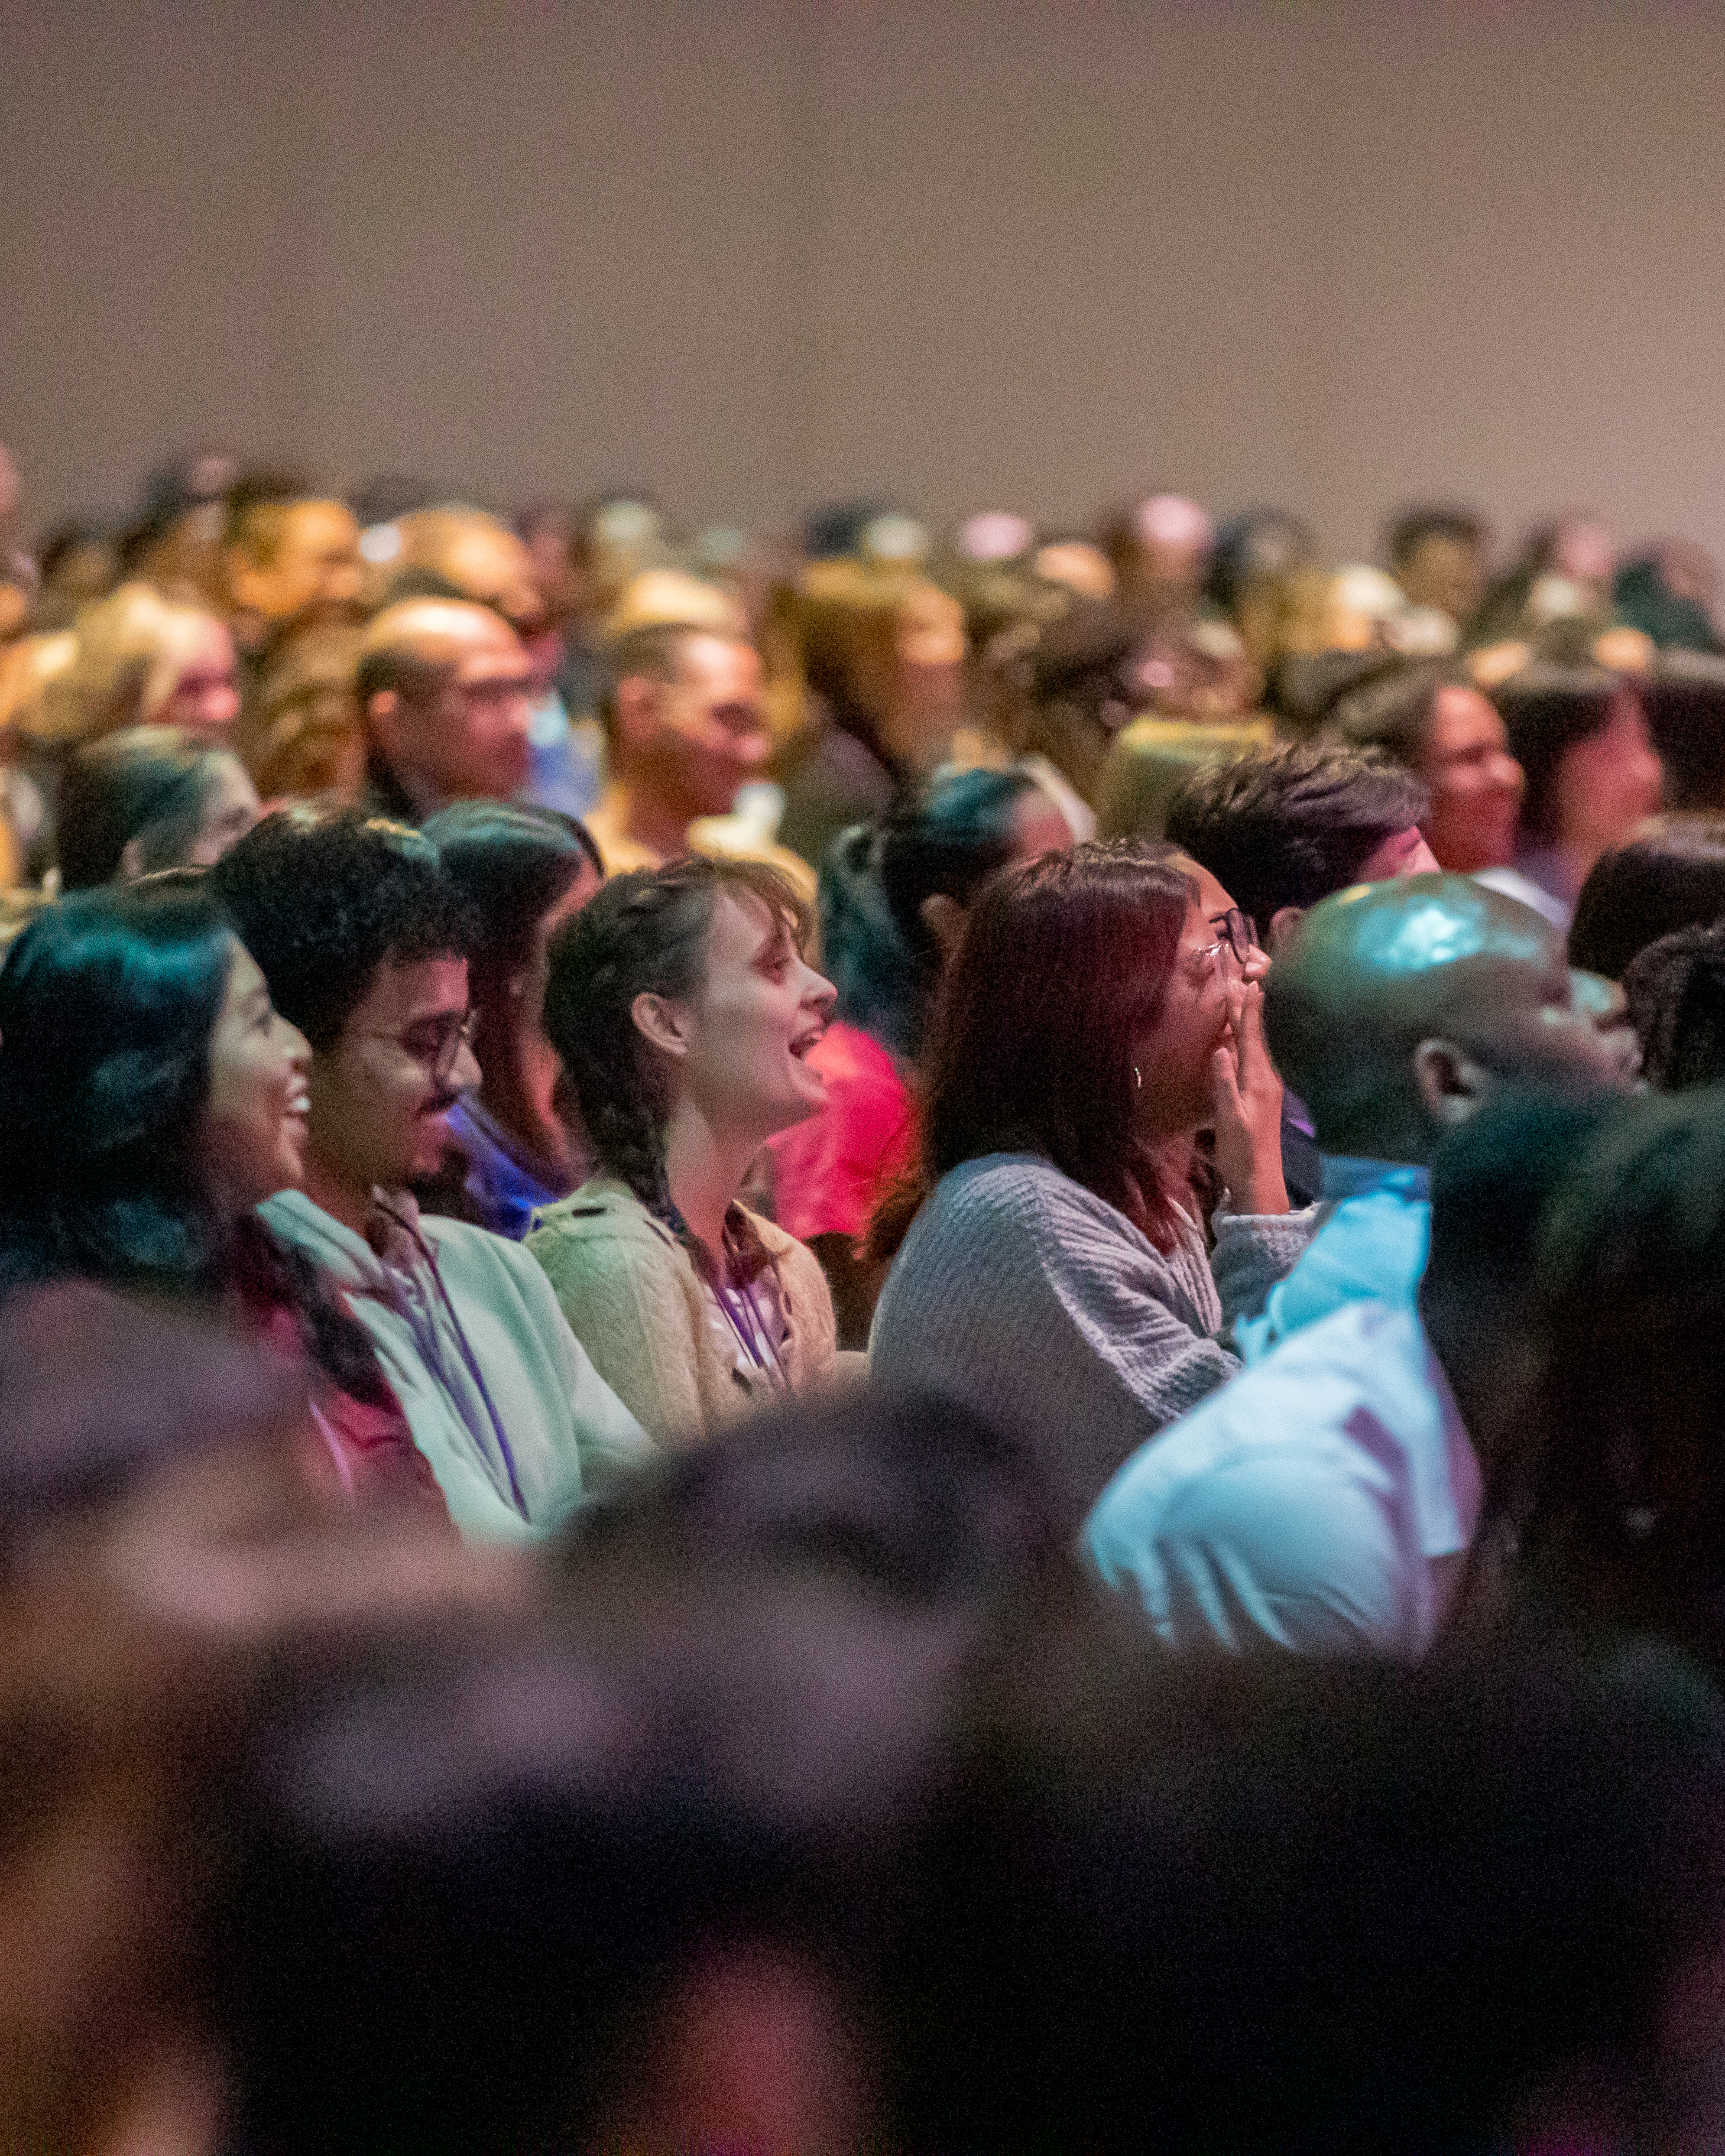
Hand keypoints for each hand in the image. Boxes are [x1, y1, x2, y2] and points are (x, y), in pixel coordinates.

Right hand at [1208, 975, 1288, 1214]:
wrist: (1260, 1182)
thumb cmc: (1242, 1152)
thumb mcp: (1230, 1119)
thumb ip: (1224, 1084)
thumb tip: (1220, 1048)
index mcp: (1259, 1080)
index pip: (1252, 1038)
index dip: (1249, 1011)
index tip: (1248, 983)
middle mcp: (1267, 1078)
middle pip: (1258, 1036)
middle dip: (1251, 1009)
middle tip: (1247, 980)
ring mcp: (1267, 1086)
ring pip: (1259, 1046)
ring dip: (1252, 1021)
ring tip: (1247, 999)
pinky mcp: (1263, 1095)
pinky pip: (1257, 1058)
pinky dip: (1251, 1040)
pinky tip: (1246, 1037)